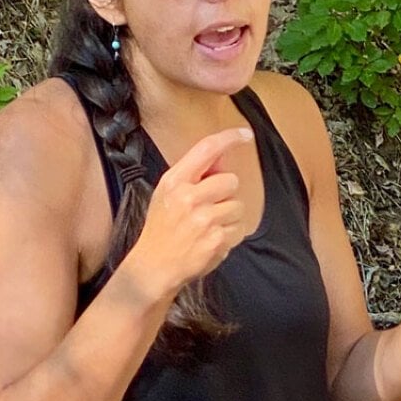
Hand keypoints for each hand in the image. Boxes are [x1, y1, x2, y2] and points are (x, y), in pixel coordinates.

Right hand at [124, 127, 252, 299]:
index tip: (246, 134)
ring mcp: (203, 218)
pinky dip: (229, 237)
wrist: (154, 265)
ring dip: (229, 218)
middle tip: (207, 210)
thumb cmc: (163, 228)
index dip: (229, 138)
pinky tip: (210, 241)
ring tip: (207, 228)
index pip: (206, 149)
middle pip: (231, 180)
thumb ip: (195, 176)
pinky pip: (239, 229)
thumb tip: (224, 158)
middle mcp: (188, 196)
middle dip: (226, 195)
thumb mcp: (169, 195)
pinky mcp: (216, 238)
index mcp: (175, 181)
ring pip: (239, 206)